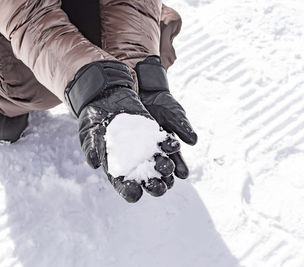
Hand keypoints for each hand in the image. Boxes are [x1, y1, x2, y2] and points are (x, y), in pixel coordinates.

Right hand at [65, 61, 180, 201]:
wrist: (104, 97)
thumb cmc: (92, 119)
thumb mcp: (89, 133)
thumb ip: (92, 148)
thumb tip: (94, 163)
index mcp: (115, 168)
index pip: (123, 185)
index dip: (128, 191)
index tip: (135, 194)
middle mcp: (132, 162)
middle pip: (144, 179)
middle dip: (153, 185)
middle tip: (160, 189)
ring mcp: (144, 149)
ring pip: (157, 163)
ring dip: (165, 167)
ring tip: (169, 168)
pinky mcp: (152, 135)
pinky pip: (163, 143)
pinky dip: (169, 145)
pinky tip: (174, 146)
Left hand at [135, 56, 197, 178]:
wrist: (144, 89)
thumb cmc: (162, 103)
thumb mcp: (174, 113)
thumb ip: (182, 126)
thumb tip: (194, 141)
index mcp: (169, 147)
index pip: (176, 161)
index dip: (180, 167)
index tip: (182, 174)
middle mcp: (155, 151)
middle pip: (159, 168)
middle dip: (162, 178)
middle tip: (163, 187)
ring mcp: (140, 149)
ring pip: (143, 166)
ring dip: (145, 177)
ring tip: (148, 185)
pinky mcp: (126, 145)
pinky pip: (125, 157)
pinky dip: (126, 165)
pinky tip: (127, 174)